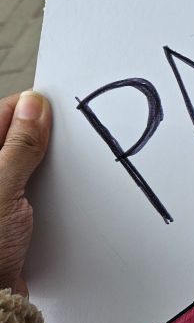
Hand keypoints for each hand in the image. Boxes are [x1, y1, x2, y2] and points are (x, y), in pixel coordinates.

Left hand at [0, 91, 50, 295]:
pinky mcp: (4, 215)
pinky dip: (43, 189)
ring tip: (53, 176)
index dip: (26, 109)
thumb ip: (20, 145)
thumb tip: (33, 107)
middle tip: (59, 144)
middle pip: (12, 138)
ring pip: (23, 164)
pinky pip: (28, 189)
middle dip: (37, 139)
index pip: (0, 114)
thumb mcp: (3, 187)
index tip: (52, 109)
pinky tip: (52, 199)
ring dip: (41, 167)